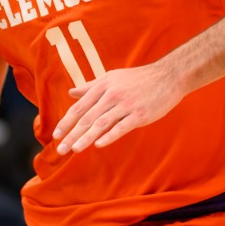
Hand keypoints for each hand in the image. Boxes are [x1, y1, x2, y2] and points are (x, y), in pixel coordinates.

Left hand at [53, 63, 184, 154]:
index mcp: (102, 87)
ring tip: (74, 149)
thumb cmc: (138, 79)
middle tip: (60, 149)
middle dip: (71, 134)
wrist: (169, 75)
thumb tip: (71, 92)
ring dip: (86, 138)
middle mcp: (111, 95)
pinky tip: (98, 144)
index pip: (79, 107)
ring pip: (100, 123)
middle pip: (86, 118)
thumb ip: (90, 87)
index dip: (66, 122)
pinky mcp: (139, 114)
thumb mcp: (112, 78)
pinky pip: (121, 127)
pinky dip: (109, 136)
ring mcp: (125, 105)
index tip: (56, 135)